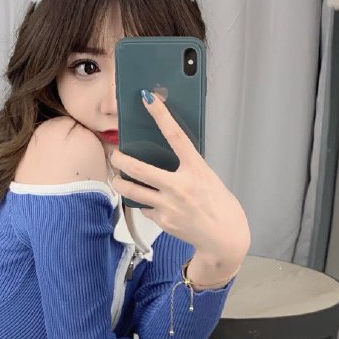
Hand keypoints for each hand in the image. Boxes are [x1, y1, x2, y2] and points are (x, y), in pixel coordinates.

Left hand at [108, 90, 249, 259]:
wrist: (224, 238)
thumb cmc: (219, 205)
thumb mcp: (208, 178)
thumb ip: (188, 167)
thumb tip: (167, 155)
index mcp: (196, 170)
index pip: (176, 136)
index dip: (161, 115)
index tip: (148, 99)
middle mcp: (180, 186)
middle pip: (139, 168)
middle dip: (120, 160)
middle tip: (114, 155)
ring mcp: (169, 205)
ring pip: (131, 190)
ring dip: (119, 183)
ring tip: (117, 178)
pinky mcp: (163, 221)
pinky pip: (145, 208)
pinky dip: (144, 204)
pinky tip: (147, 202)